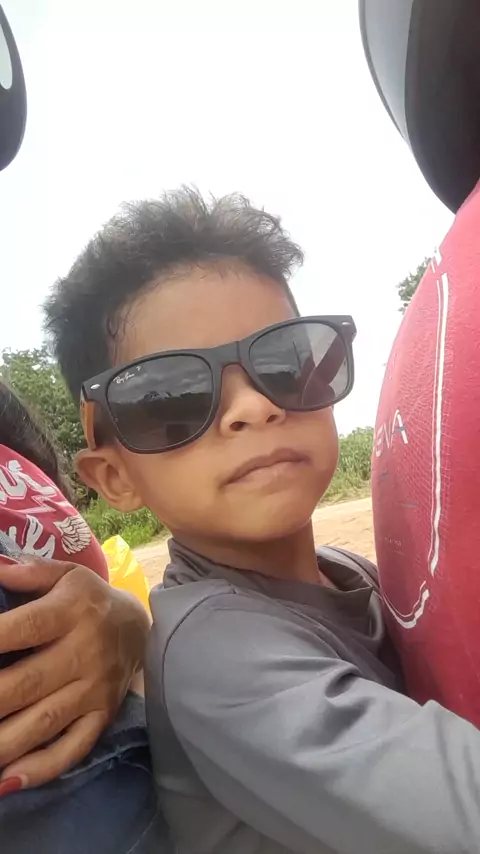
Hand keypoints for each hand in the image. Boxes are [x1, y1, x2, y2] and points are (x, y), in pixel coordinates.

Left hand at [0, 556, 149, 790]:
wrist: (141, 628)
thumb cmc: (90, 600)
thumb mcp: (67, 575)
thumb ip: (31, 573)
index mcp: (73, 610)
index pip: (26, 626)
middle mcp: (85, 652)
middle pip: (28, 681)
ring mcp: (95, 690)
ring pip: (44, 722)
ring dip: (4, 741)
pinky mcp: (102, 717)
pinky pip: (73, 748)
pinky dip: (42, 768)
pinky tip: (7, 782)